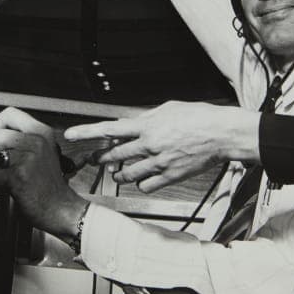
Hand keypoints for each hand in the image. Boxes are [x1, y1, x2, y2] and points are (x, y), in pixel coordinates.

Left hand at [0, 107, 87, 240]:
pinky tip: (11, 187)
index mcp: (42, 132)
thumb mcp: (43, 150)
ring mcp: (28, 158)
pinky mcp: (19, 176)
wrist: (62, 208)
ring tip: (11, 175)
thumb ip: (22, 138)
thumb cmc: (49, 183)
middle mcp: (36, 141)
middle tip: (6, 163)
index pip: (9, 114)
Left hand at [63, 101, 259, 192]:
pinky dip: (141, 182)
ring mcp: (159, 162)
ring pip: (127, 174)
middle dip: (102, 158)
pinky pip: (146, 185)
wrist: (222, 133)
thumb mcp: (168, 108)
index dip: (87, 132)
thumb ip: (147, 118)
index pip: (109, 129)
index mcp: (147, 125)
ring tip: (119, 170)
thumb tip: (132, 124)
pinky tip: (143, 177)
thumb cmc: (199, 117)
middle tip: (96, 160)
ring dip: (120, 173)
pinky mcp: (170, 176)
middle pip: (114, 156)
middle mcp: (149, 145)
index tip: (71, 135)